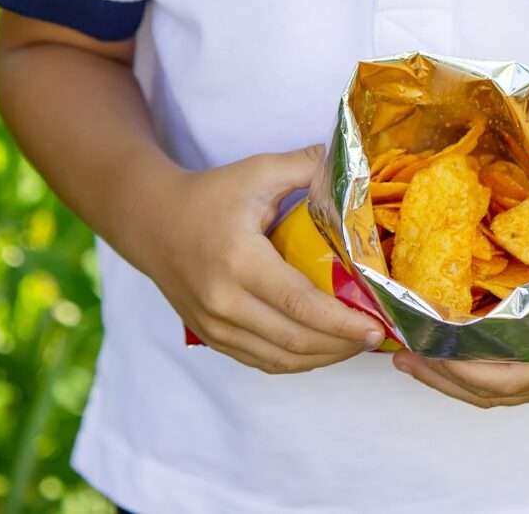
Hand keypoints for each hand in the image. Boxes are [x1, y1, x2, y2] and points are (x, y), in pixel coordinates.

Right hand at [148, 145, 385, 373]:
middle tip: (378, 335)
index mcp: (239, 261)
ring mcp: (214, 325)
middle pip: (295, 339)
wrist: (150, 221)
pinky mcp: (211, 337)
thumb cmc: (209, 196)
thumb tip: (351, 166)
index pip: (299, 303)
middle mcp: (224, 301)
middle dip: (343, 344)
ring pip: (280, 359)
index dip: (342, 321)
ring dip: (324, 357)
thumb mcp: (256, 172)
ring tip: (356, 343)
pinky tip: (323, 348)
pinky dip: (298, 360)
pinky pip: (261, 361)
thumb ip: (306, 167)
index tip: (378, 326)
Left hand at [392, 206, 528, 406]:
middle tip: (399, 351)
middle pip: (489, 392)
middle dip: (442, 375)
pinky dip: (466, 373)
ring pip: (491, 393)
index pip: (509, 377)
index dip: (465, 368)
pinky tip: (441, 353)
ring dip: (447, 379)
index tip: (428, 349)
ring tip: (405, 356)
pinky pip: (501, 381)